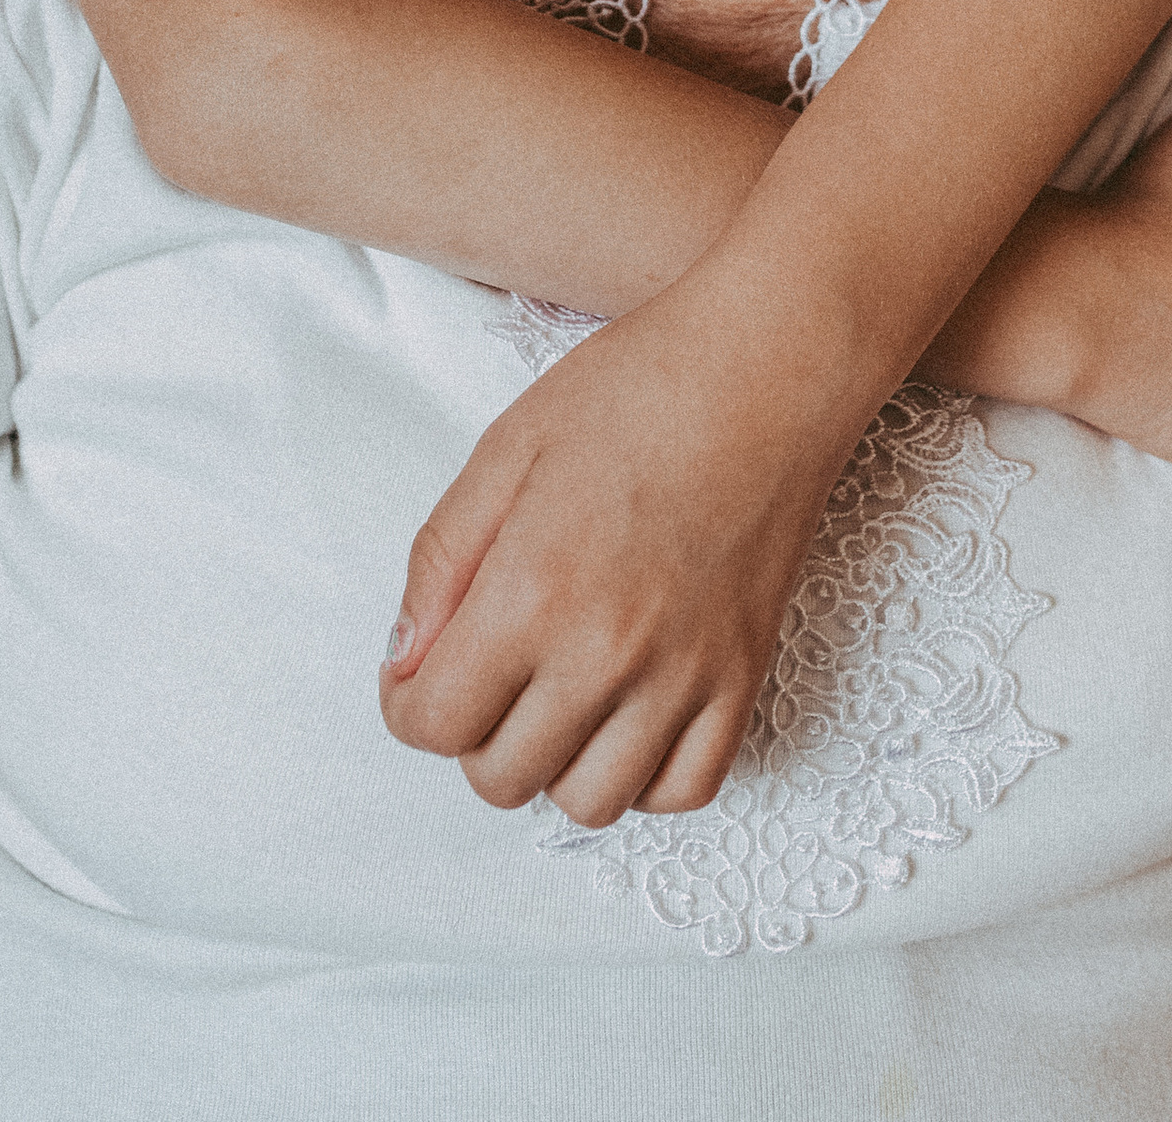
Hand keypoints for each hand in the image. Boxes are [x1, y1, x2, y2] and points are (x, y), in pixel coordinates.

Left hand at [378, 268, 864, 830]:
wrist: (768, 368)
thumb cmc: (636, 390)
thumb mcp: (506, 448)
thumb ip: (441, 559)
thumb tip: (403, 658)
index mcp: (533, 590)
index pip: (434, 723)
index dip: (406, 703)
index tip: (419, 671)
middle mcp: (607, 653)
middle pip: (502, 777)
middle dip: (474, 732)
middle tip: (491, 666)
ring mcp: (684, 677)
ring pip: (588, 802)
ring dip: (554, 762)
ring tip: (557, 691)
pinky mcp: (743, 679)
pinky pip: (681, 791)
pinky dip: (642, 773)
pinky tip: (626, 710)